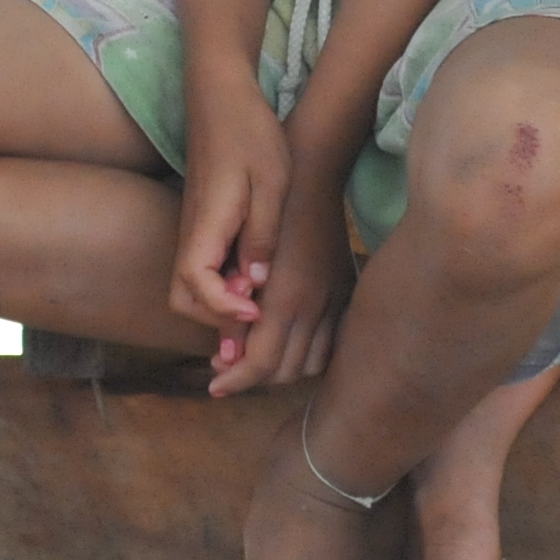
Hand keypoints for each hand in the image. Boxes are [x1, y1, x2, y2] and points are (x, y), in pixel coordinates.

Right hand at [172, 77, 290, 371]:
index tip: (257, 309)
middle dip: (215, 320)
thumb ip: (262, 236)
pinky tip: (255, 285)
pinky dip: (223, 290)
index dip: (223, 308)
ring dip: (219, 308)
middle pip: (182, 297)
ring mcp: (194, 230)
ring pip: (190, 286)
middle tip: (257, 319)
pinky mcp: (202, 225)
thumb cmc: (250, 134)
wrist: (223, 97)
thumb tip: (257, 285)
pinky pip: (203, 271)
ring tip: (259, 308)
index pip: (195, 283)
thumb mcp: (271, 183)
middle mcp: (192, 232)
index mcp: (206, 223)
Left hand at [230, 169, 358, 395]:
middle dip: (255, 378)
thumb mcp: (243, 259)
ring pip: (310, 362)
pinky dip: (308, 355)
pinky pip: (330, 343)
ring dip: (282, 370)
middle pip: (285, 370)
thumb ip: (238, 309)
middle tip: (229, 373)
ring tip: (256, 362)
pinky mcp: (345, 291)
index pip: (261, 363)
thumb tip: (227, 350)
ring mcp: (334, 300)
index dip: (236, 379)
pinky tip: (288, 346)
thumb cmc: (268, 208)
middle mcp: (314, 307)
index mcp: (285, 299)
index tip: (215, 386)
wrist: (312, 173)